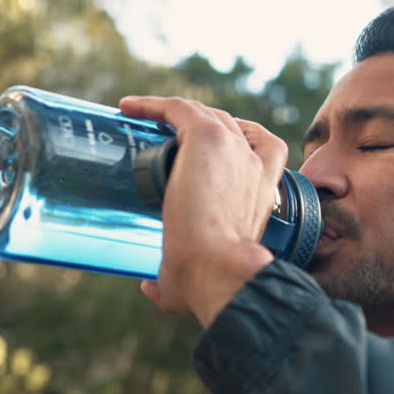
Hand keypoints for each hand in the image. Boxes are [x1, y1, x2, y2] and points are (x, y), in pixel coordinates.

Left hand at [118, 96, 282, 325]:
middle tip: (167, 132)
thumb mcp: (197, 278)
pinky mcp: (207, 139)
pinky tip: (128, 108)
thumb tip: (148, 288)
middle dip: (202, 124)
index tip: (216, 146)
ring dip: (175, 112)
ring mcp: (233, 149)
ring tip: (143, 116)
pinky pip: (178, 108)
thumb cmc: (211, 282)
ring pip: (204, 114)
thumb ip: (170, 285)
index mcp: (262, 194)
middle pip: (231, 125)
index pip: (265, 151)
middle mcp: (254, 166)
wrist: (218, 268)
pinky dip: (153, 104)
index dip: (243, 141)